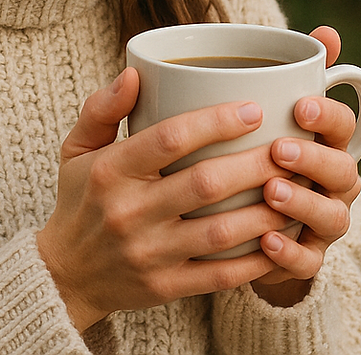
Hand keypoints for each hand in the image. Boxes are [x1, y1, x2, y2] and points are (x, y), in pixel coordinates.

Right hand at [37, 68, 293, 330]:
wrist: (63, 275)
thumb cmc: (79, 198)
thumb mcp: (76, 147)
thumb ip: (102, 107)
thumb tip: (134, 72)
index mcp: (111, 170)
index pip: (169, 138)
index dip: (216, 122)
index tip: (254, 108)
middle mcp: (129, 211)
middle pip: (205, 184)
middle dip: (255, 164)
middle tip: (289, 147)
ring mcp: (149, 253)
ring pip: (220, 232)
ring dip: (265, 211)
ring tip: (296, 190)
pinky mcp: (165, 287)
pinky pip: (220, 275)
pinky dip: (256, 260)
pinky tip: (281, 239)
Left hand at [252, 26, 360, 305]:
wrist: (252, 215)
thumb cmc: (265, 146)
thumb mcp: (273, 108)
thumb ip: (296, 70)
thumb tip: (328, 31)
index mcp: (327, 142)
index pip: (343, 126)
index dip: (328, 116)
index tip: (301, 106)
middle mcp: (333, 183)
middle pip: (343, 171)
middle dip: (314, 159)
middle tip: (279, 149)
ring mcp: (323, 222)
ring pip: (332, 218)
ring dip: (303, 204)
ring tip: (270, 191)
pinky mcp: (307, 258)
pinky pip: (309, 262)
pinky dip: (290, 253)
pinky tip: (266, 240)